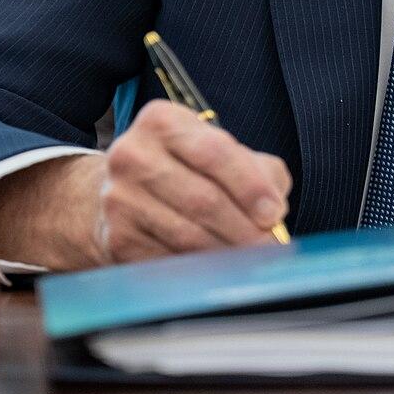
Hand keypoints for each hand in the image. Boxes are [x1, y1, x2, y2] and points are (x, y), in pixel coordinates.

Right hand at [0, 100, 290, 269]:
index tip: (274, 212)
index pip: (214, 152)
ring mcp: (120, 199)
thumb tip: (273, 209)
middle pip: (202, 200)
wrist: (120, 195)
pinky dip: (203, 271)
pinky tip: (220, 270)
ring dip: (229, 255)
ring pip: (188, 236)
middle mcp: (133, 154)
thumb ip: (257, 170)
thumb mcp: (218, 150)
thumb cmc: (184, 170)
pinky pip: (171, 261)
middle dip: (245, 229)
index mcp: (161, 121)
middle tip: (270, 247)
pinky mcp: (118, 239)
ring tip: (252, 260)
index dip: (250, 186)